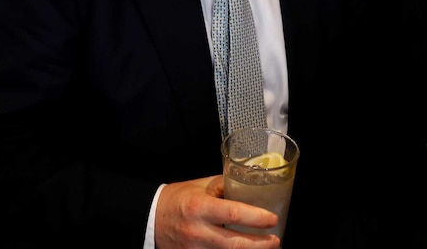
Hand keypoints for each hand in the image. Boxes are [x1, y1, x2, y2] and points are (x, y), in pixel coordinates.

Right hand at [154, 175, 279, 248]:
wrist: (150, 218)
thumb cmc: (178, 199)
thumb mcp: (201, 186)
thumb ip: (225, 185)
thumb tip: (251, 183)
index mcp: (200, 207)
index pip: (234, 213)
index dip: (256, 218)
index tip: (273, 219)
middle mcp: (197, 231)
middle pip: (234, 244)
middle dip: (260, 245)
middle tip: (275, 240)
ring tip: (265, 248)